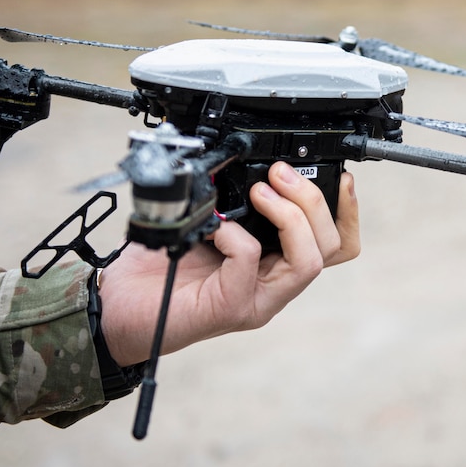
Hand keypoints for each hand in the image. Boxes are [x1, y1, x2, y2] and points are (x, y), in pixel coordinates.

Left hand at [97, 162, 359, 365]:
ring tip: (260, 192)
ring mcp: (255, 300)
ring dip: (291, 217)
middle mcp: (273, 286)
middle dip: (314, 200)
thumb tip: (242, 158)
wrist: (117, 307)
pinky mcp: (229, 308)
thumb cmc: (158, 266)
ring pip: (309, 261)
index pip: (337, 244)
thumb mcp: (206, 221)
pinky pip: (250, 264)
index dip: (348, 211)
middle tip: (279, 173)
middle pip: (332, 247)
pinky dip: (237, 235)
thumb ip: (232, 200)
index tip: (340, 176)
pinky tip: (215, 226)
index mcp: (275, 264)